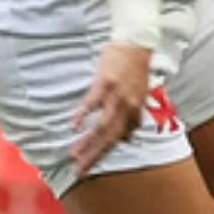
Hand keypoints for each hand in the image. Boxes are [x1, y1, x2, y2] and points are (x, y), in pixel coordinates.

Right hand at [71, 43, 153, 175]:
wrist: (137, 42)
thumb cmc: (136, 67)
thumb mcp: (141, 92)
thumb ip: (134, 114)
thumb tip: (129, 136)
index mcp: (136, 108)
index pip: (122, 136)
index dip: (109, 151)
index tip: (95, 164)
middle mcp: (128, 106)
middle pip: (111, 137)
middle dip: (96, 155)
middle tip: (81, 171)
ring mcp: (117, 95)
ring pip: (102, 125)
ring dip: (88, 142)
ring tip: (74, 155)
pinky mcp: (105, 83)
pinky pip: (92, 103)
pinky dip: (83, 115)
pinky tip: (72, 125)